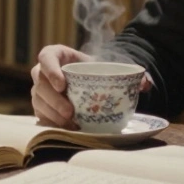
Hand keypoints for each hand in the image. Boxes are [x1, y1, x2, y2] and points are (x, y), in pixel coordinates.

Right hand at [29, 46, 152, 128]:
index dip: (51, 70)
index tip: (63, 85)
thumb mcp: (113, 67)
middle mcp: (44, 71)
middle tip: (71, 112)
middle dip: (53, 100)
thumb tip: (146, 83)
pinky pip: (40, 116)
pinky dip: (53, 123)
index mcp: (58, 54)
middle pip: (39, 83)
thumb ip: (131, 73)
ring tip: (72, 124)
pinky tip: (68, 129)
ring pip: (38, 101)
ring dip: (53, 114)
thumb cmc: (99, 71)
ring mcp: (41, 90)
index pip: (46, 57)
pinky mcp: (42, 107)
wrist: (94, 83)